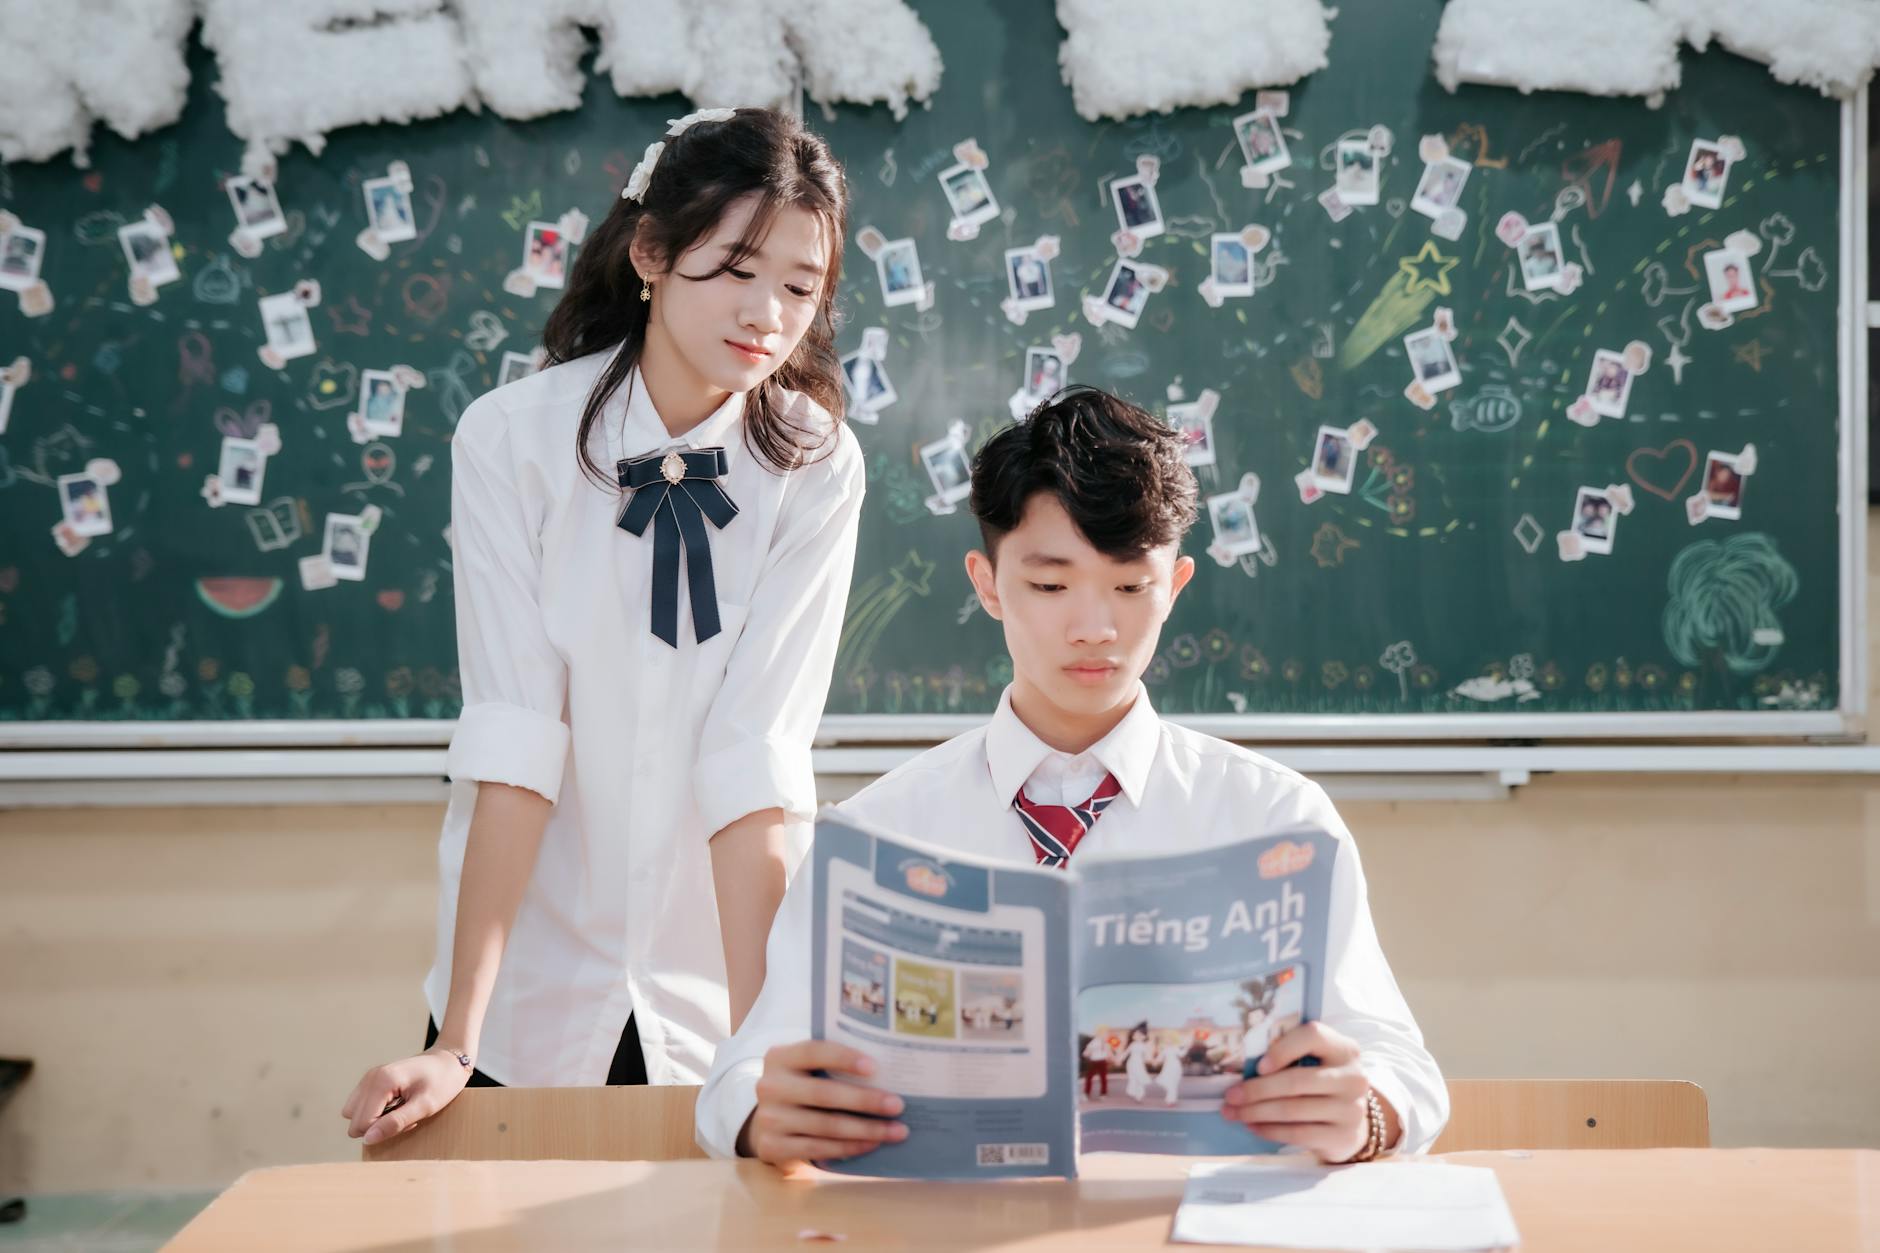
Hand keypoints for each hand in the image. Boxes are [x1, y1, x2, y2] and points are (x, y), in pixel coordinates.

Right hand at [340, 1048, 471, 1145]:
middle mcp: (370, 1078)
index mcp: (382, 1081)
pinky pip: (362, 1106)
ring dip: (376, 1120)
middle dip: (379, 1126)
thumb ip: (395, 1123)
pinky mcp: (372, 1081)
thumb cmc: (443, 1081)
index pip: (361, 1124)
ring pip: (355, 1114)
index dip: (383, 1130)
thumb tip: (367, 1140)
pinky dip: (376, 1111)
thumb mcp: (425, 1106)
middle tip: (406, 1114)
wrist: (450, 1061)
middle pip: (355, 1120)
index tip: (408, 1120)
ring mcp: (369, 1078)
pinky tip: (397, 1105)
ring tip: (401, 1110)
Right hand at [741, 1040, 906, 1168]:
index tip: (875, 1067)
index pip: (813, 1051)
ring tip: (896, 1130)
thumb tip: (888, 1070)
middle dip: (865, 1100)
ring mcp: (770, 1119)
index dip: (844, 1058)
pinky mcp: (773, 1147)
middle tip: (897, 1105)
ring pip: (826, 1126)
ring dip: (866, 1130)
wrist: (768, 1123)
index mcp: (780, 1057)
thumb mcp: (806, 1069)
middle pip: (824, 1093)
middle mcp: (770, 1086)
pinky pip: (819, 1149)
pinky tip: (872, 1144)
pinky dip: (849, 1147)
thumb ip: (832, 1065)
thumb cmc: (802, 1088)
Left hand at [1220, 1021, 1372, 1162]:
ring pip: (1292, 1110)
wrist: (1352, 1122)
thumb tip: (1241, 1064)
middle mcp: (1352, 1078)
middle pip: (1296, 1081)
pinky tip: (1253, 1127)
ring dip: (1256, 1112)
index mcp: (1344, 1048)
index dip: (1282, 1049)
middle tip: (1230, 1095)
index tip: (1257, 1066)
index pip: (1313, 1036)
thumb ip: (1291, 1055)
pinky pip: (1298, 1134)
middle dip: (1256, 1089)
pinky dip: (1270, 1130)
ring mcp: (1351, 1109)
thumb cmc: (1322, 1082)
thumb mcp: (1316, 1062)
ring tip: (1233, 1112)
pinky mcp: (1343, 1136)